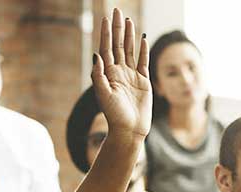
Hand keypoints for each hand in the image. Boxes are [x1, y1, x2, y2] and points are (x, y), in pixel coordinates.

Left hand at [92, 8, 151, 137]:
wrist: (129, 130)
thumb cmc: (114, 115)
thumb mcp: (103, 95)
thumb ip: (98, 75)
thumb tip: (96, 55)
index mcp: (107, 73)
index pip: (106, 48)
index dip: (106, 33)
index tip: (106, 18)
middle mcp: (118, 72)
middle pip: (117, 44)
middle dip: (117, 28)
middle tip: (117, 10)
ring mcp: (131, 75)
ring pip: (130, 50)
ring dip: (129, 35)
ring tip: (128, 20)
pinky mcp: (143, 81)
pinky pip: (143, 61)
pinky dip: (143, 49)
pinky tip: (143, 38)